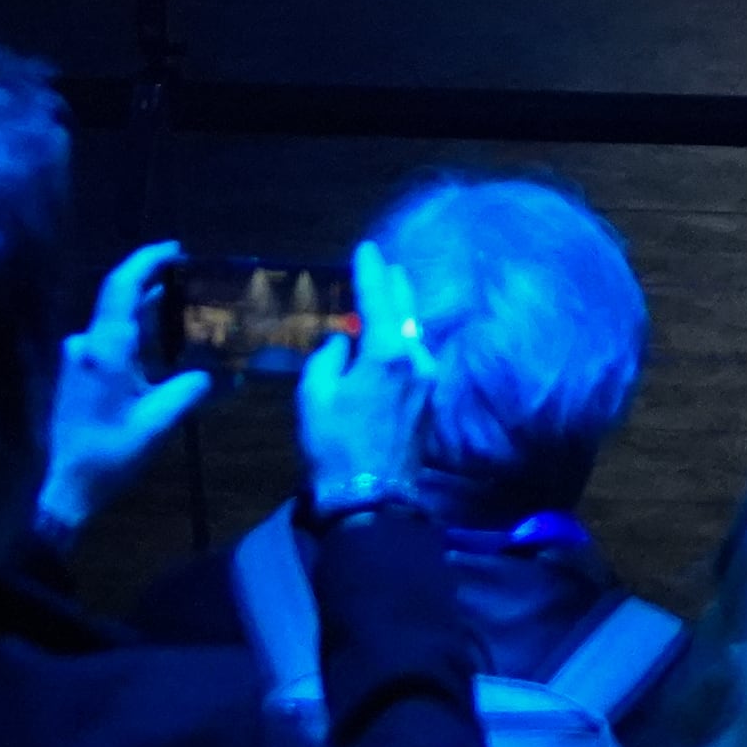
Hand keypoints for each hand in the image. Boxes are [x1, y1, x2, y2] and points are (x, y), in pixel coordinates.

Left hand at [38, 241, 212, 536]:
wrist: (65, 486)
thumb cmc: (109, 452)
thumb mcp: (157, 423)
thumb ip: (190, 390)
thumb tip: (223, 375)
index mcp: (105, 349)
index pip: (122, 287)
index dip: (147, 261)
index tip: (176, 248)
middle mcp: (87, 346)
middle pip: (119, 299)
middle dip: (154, 284)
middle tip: (192, 279)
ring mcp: (77, 360)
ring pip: (115, 322)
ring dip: (146, 312)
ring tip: (184, 310)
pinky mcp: (77, 375)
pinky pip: (109, 341)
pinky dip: (135, 333)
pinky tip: (159, 345)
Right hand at [298, 240, 435, 513]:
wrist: (370, 497)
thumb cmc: (335, 444)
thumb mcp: (316, 396)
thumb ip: (329, 358)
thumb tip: (344, 342)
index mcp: (388, 352)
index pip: (378, 299)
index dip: (370, 272)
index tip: (366, 249)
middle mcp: (417, 359)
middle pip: (407, 311)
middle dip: (396, 286)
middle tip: (388, 265)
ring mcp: (429, 380)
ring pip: (416, 334)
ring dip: (403, 314)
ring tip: (392, 296)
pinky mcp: (430, 401)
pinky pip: (417, 357)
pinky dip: (405, 340)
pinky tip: (396, 339)